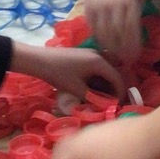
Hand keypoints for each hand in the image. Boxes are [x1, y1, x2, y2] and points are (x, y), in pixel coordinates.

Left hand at [10, 40, 124, 103]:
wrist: (39, 60)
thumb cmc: (58, 74)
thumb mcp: (76, 89)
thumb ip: (93, 97)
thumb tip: (104, 105)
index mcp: (99, 62)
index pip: (117, 78)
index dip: (120, 92)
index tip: (119, 104)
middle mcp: (98, 55)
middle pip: (113, 73)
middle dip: (114, 88)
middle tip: (112, 102)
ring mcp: (91, 53)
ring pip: (105, 70)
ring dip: (106, 83)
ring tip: (102, 97)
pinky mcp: (84, 55)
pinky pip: (97, 67)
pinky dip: (98, 78)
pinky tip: (92, 88)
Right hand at [84, 0, 142, 60]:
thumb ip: (136, 14)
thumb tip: (136, 40)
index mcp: (128, 0)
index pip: (131, 26)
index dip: (133, 44)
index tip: (135, 56)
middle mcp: (113, 4)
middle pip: (118, 32)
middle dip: (122, 49)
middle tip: (125, 62)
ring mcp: (99, 6)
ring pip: (104, 32)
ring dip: (110, 48)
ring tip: (115, 58)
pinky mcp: (88, 9)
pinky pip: (93, 28)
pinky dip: (99, 40)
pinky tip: (104, 48)